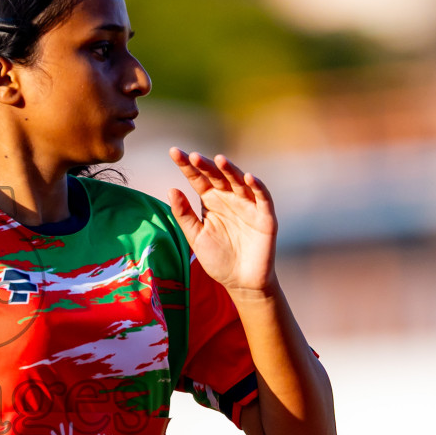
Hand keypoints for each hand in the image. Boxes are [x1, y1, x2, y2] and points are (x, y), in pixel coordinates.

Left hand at [167, 148, 277, 295]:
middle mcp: (229, 198)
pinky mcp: (265, 216)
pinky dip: (257, 187)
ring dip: (230, 170)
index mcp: (211, 201)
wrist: (241, 282)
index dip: (187, 166)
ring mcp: (248, 205)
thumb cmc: (217, 258)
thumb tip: (171, 189)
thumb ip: (184, 215)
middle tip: (192, 156)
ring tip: (219, 159)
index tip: (173, 152)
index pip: (198, 179)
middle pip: (217, 176)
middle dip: (206, 165)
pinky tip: (248, 177)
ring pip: (239, 182)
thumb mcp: (196, 237)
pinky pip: (262, 198)